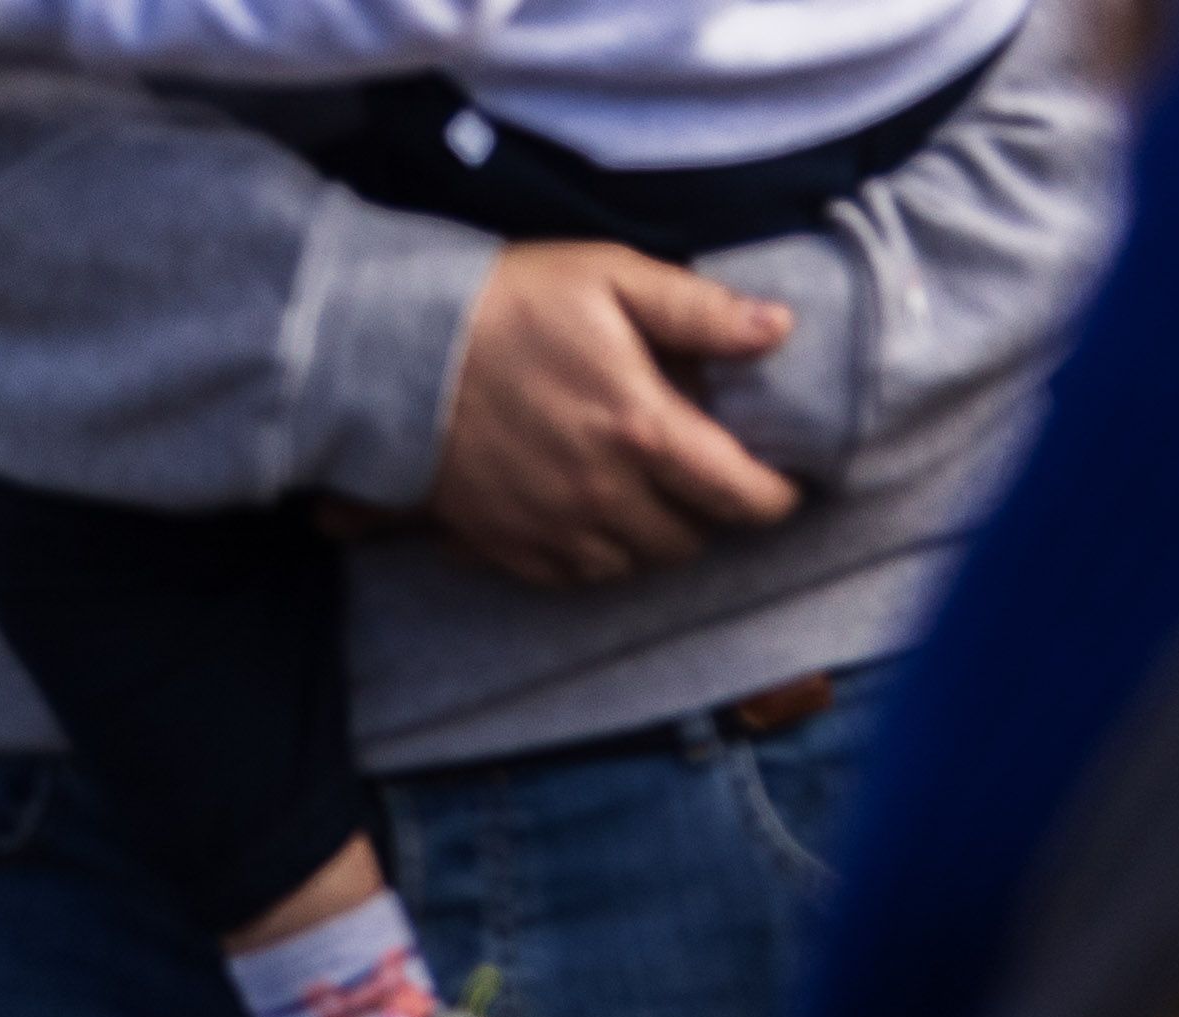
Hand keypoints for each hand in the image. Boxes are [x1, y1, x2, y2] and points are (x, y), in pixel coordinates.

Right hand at [431, 243, 800, 587]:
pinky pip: (572, 577)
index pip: (738, 494)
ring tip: (651, 501)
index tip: (783, 485)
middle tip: (707, 482)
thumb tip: (778, 330)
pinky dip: (596, 557)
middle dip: (710, 516)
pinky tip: (593, 521)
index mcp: (643, 430)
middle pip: (687, 540)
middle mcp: (603, 495)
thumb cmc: (508, 305)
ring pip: (632, 565)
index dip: (775, 498)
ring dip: (652, 539)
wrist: (395, 354)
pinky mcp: (506, 545)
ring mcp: (551, 528)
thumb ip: (700, 310)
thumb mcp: (611, 278)